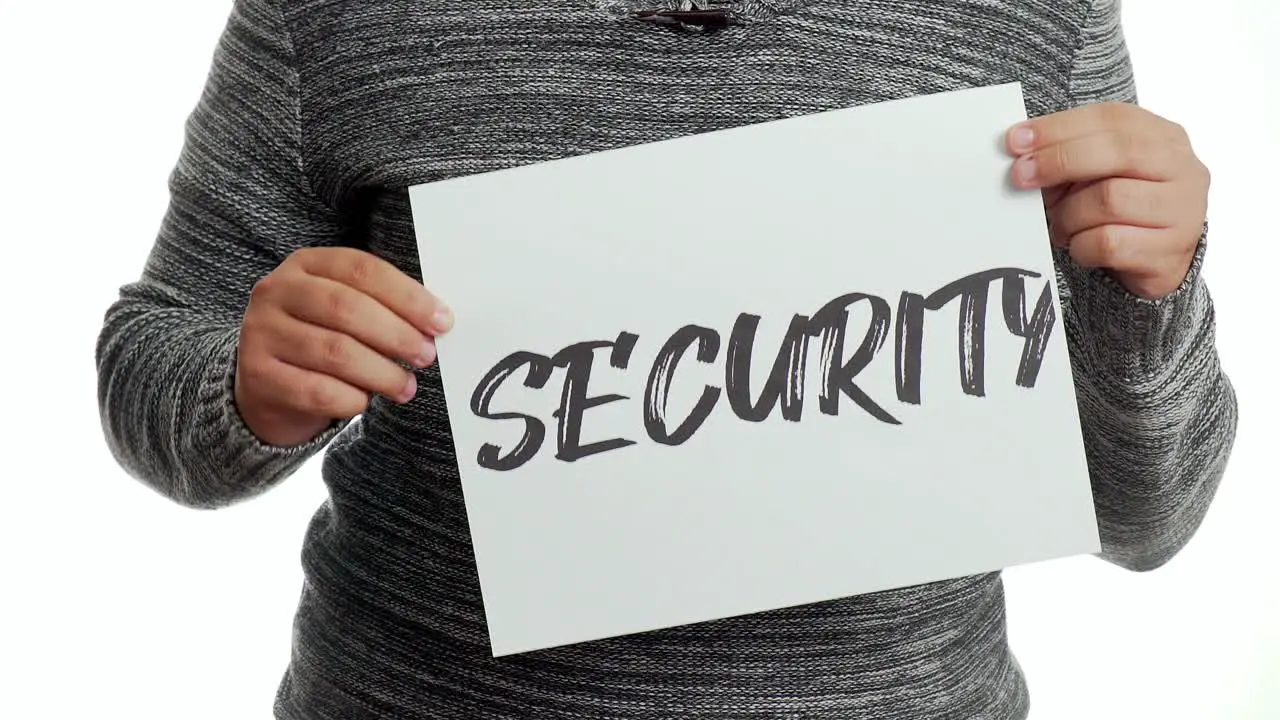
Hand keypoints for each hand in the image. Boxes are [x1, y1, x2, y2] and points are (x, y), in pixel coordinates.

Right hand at [234, 247, 452, 446]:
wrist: (264, 384)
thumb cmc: (320, 340)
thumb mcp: (343, 311)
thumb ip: (382, 307)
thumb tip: (437, 324)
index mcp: (307, 264)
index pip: (362, 270)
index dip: (407, 296)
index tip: (442, 321)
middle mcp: (277, 291)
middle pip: (347, 308)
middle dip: (397, 335)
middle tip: (426, 356)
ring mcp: (261, 332)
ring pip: (334, 352)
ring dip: (381, 373)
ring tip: (405, 386)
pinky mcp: (257, 375)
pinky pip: (316, 391)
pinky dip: (351, 399)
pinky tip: (365, 401)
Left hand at [1005, 102, 1209, 298]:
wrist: (1159, 260)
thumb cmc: (1122, 210)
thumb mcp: (1101, 174)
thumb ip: (1071, 156)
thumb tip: (1021, 152)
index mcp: (1164, 137)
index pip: (1111, 118)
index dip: (1059, 127)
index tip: (1016, 140)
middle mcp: (1183, 169)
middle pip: (1116, 151)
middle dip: (1059, 161)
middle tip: (1021, 176)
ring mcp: (1183, 211)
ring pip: (1109, 200)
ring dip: (1069, 215)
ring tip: (1060, 225)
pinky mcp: (1170, 251)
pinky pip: (1109, 243)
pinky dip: (1081, 246)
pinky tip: (1079, 245)